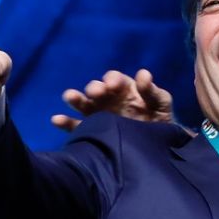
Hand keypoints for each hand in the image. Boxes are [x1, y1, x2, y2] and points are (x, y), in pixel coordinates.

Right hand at [51, 68, 174, 131]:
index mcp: (124, 88)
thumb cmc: (159, 117)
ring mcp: (97, 114)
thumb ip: (153, 90)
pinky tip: (57, 119)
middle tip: (97, 93)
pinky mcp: (91, 131)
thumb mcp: (161, 102)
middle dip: (95, 88)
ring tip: (71, 97)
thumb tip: (143, 74)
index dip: (112, 79)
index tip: (114, 85)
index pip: (114, 78)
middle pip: (96, 88)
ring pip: (82, 103)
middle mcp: (107, 98)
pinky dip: (64, 122)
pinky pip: (75, 125)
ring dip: (75, 99)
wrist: (157, 144)